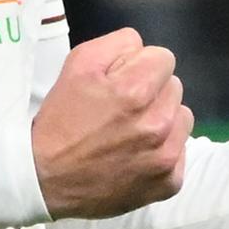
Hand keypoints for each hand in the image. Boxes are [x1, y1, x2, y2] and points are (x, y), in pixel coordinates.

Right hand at [35, 26, 188, 217]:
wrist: (46, 181)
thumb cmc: (61, 120)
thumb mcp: (77, 65)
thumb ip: (117, 45)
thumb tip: (142, 49)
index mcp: (136, 91)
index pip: (164, 58)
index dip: (140, 66)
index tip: (121, 82)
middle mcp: (158, 124)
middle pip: (174, 87)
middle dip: (152, 92)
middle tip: (122, 109)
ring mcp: (167, 157)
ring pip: (182, 118)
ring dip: (163, 119)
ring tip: (132, 132)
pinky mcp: (169, 183)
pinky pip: (181, 152)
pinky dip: (163, 151)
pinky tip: (138, 156)